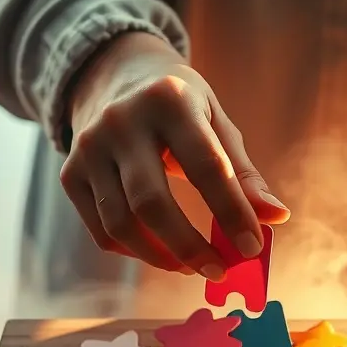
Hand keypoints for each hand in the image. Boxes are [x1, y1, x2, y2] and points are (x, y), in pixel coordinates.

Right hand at [62, 32, 288, 278]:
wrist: (114, 76)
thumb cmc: (181, 108)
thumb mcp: (216, 124)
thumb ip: (243, 173)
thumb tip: (276, 218)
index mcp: (169, 101)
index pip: (205, 166)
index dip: (231, 212)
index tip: (252, 247)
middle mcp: (121, 121)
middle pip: (151, 202)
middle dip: (189, 246)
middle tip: (218, 271)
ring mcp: (88, 147)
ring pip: (121, 224)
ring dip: (160, 257)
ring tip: (191, 266)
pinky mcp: (70, 173)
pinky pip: (102, 231)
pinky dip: (133, 252)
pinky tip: (160, 253)